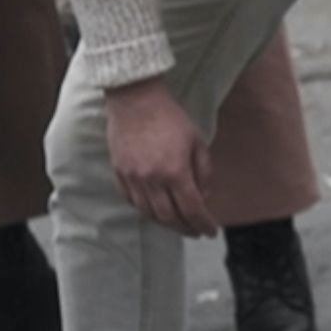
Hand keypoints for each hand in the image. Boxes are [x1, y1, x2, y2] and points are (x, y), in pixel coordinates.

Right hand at [103, 81, 217, 237]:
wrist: (135, 99)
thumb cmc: (171, 117)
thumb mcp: (198, 142)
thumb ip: (204, 172)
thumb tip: (204, 197)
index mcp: (175, 170)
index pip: (192, 209)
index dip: (203, 224)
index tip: (211, 231)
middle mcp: (152, 178)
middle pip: (170, 217)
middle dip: (186, 229)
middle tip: (196, 232)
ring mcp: (132, 177)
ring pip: (149, 213)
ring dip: (166, 223)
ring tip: (178, 225)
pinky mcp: (119, 172)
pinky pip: (131, 201)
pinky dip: (145, 211)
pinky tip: (156, 211)